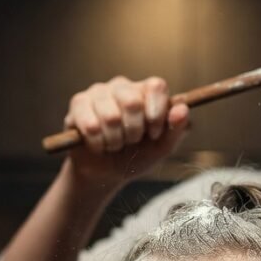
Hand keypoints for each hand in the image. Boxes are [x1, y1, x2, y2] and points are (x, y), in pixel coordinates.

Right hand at [64, 75, 189, 188]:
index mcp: (145, 92)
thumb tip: (182, 108)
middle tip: (131, 141)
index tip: (153, 133)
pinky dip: (98, 144)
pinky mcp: (78, 104)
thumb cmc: (136, 156)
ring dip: (115, 141)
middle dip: (134, 131)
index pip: (156, 86)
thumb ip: (177, 129)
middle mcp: (122, 87)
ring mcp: (98, 92)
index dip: (157, 113)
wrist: (106, 174)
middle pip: (132, 101)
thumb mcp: (162, 148)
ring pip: (110, 116)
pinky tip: (98, 145)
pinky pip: (91, 126)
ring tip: (114, 145)